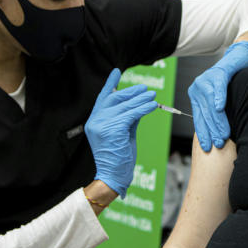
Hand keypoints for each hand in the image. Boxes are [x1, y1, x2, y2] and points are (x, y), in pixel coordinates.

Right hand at [85, 69, 156, 197]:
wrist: (113, 176)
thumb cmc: (118, 157)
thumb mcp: (123, 133)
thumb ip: (128, 117)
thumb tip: (140, 103)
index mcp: (94, 121)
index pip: (102, 98)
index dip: (110, 84)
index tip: (116, 71)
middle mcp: (95, 121)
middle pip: (114, 99)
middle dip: (131, 92)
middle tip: (146, 89)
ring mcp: (102, 125)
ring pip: (125, 106)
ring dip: (141, 100)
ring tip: (153, 95)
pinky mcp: (113, 129)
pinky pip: (131, 114)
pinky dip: (143, 108)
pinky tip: (152, 105)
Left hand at [188, 41, 247, 150]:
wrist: (239, 60)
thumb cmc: (232, 83)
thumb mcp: (221, 100)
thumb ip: (216, 114)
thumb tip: (218, 135)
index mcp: (196, 96)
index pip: (198, 118)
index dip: (203, 133)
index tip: (207, 147)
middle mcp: (198, 87)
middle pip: (205, 112)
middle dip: (212, 130)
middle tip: (219, 143)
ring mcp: (206, 78)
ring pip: (210, 103)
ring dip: (218, 120)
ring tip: (224, 133)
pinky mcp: (218, 71)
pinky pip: (218, 86)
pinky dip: (219, 97)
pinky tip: (220, 107)